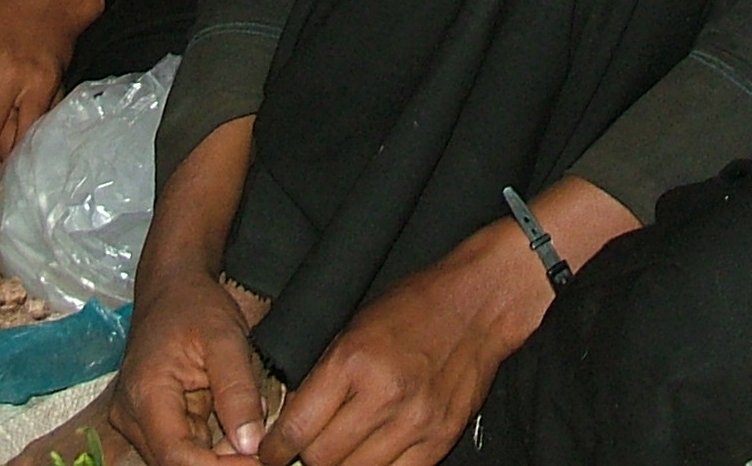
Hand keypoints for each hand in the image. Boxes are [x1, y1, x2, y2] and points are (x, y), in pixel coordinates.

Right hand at [115, 120, 266, 463]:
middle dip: (222, 463)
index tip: (259, 461)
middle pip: (176, 464)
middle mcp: (132, 416)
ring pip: (179, 459)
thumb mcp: (226, 339)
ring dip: (218, 456)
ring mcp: (137, 421)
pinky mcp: (150, 421)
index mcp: (146, 395)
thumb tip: (251, 444)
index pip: (177, 456)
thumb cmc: (196, 306)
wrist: (172, 287)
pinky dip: (212, 447)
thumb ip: (237, 390)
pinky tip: (238, 432)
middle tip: (264, 453)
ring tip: (254, 437)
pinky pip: (182, 446)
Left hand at [262, 181, 637, 465]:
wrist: (481, 302)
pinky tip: (370, 457)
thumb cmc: (415, 306)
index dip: (275, 449)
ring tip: (338, 452)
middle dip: (306, 457)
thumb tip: (292, 424)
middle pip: (321, 458)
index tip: (270, 454)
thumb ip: (326, 377)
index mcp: (353, 361)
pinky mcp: (440, 438)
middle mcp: (383, 395)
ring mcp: (415, 421)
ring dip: (340, 465)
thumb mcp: (357, 326)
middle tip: (303, 451)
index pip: (297, 428)